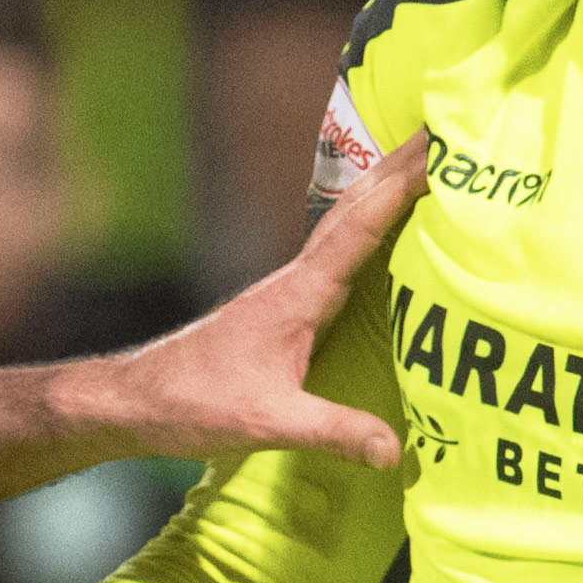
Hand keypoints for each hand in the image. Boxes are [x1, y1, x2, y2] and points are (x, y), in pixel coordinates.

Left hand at [67, 140, 429, 470]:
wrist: (137, 400)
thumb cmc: (192, 403)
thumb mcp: (268, 421)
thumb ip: (333, 431)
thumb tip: (394, 450)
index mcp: (296, 294)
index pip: (357, 227)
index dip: (400, 187)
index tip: (439, 148)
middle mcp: (294, 281)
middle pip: (354, 210)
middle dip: (399, 170)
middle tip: (446, 131)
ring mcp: (288, 291)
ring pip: (345, 229)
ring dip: (384, 194)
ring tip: (428, 165)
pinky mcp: (285, 309)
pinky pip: (338, 257)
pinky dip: (368, 231)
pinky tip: (384, 234)